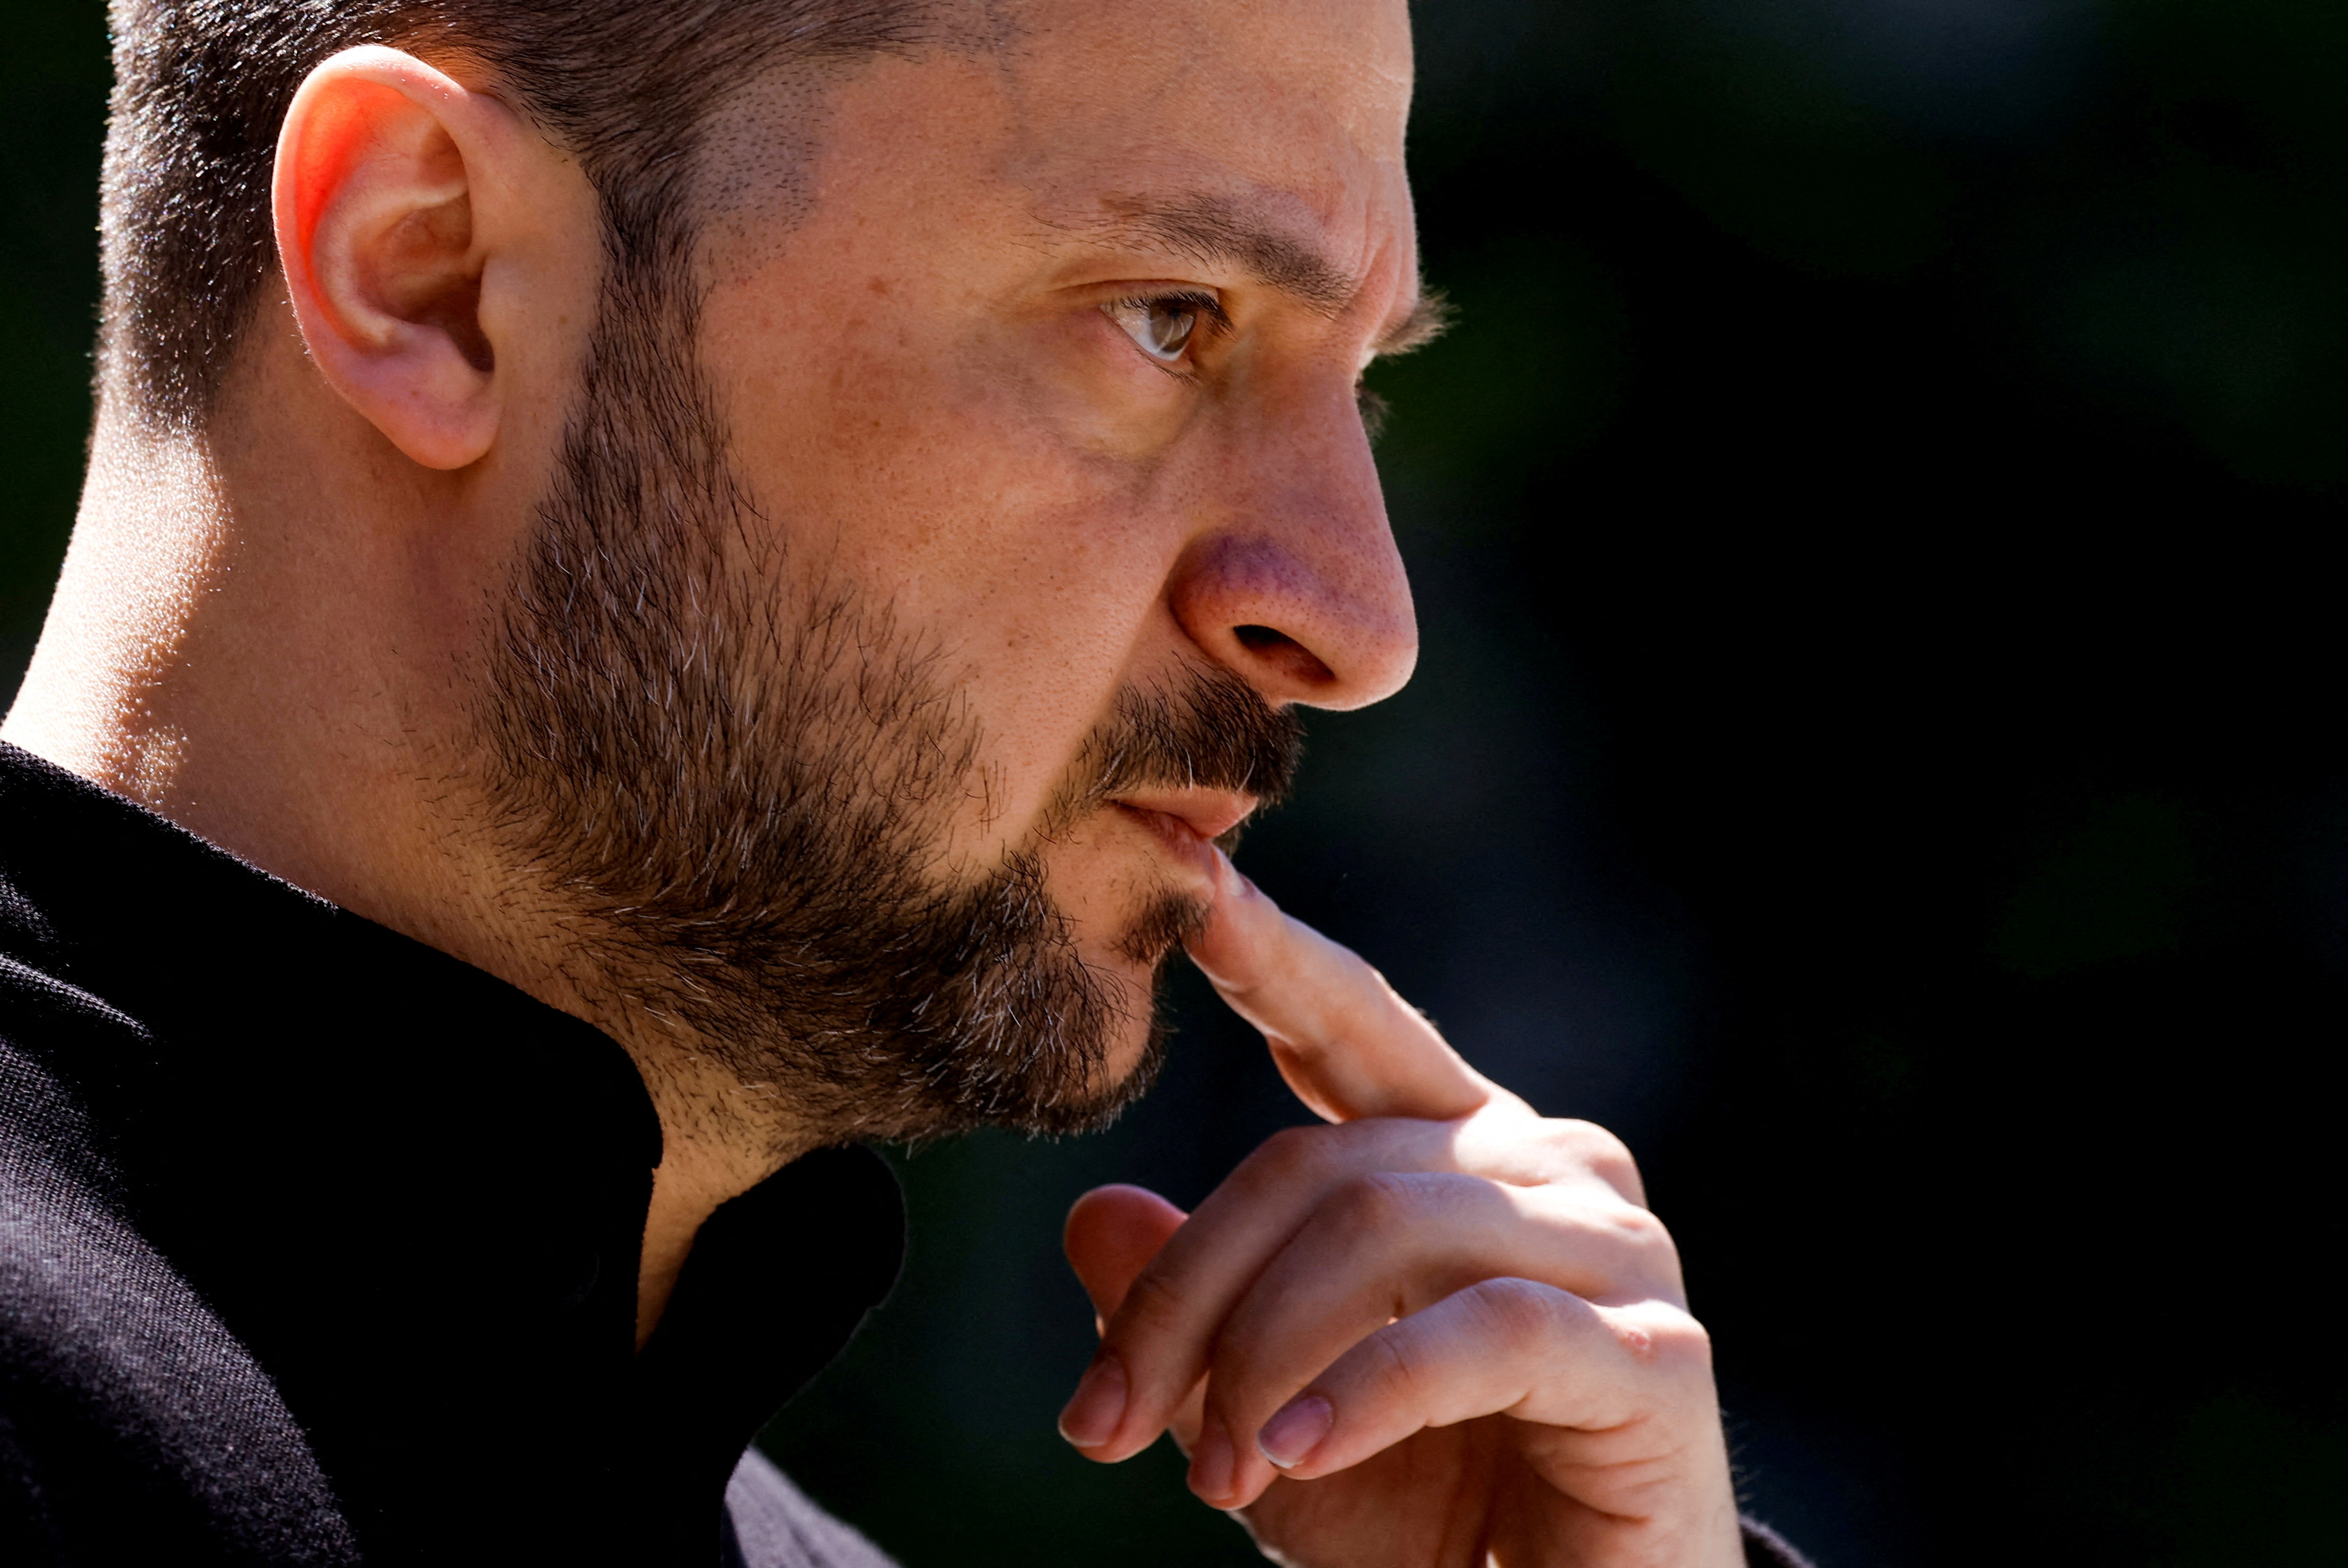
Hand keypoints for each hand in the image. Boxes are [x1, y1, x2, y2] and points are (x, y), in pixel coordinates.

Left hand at [1056, 852, 1743, 1566]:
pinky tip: (1297, 1458)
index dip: (1270, 953)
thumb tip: (1092, 1216)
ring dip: (1265, 1358)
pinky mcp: (1656, 1356)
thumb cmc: (1429, 1521)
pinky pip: (1487, 1331)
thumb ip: (1200, 1312)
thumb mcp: (1272, 1410)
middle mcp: (1550, 1169)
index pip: (1350, 1025)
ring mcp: (1615, 1252)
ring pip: (1389, 1230)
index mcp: (1465, 1153)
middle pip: (1322, 1166)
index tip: (1181, 879)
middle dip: (1189, 1296)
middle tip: (1105, 1426)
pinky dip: (1370, 1391)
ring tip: (1215, 1477)